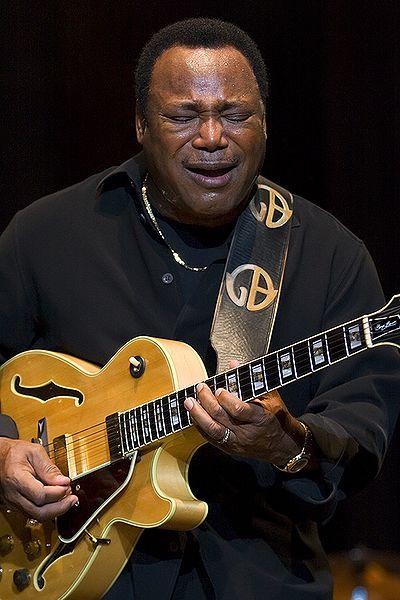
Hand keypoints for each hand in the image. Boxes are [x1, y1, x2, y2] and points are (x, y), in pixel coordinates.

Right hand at [0, 438, 77, 520]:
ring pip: (37, 516)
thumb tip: (63, 481)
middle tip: (72, 498)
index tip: (67, 484)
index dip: (57, 493)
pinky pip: (34, 513)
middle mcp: (14, 494)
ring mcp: (14, 502)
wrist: (0, 458)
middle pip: (39, 512)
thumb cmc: (15, 453)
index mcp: (17, 478)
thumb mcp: (34, 452)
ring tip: (67, 499)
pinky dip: (48, 509)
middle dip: (60, 508)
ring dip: (56, 510)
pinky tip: (57, 500)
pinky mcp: (18, 505)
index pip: (39, 495)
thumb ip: (49, 467)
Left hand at [183, 362, 305, 465]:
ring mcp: (237, 443)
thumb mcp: (270, 396)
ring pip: (213, 430)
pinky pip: (211, 438)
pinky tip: (193, 415)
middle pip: (222, 418)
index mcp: (260, 418)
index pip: (239, 410)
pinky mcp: (230, 449)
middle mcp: (247, 433)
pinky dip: (200, 425)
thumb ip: (251, 380)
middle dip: (207, 402)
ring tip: (189, 402)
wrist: (281, 445)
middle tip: (200, 388)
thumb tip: (233, 364)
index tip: (219, 389)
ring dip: (198, 415)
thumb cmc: (275, 416)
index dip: (226, 399)